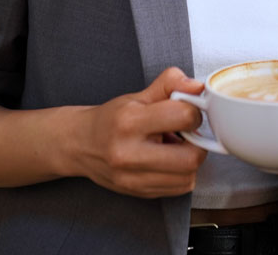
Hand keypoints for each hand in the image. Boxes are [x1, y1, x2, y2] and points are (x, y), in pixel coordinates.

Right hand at [67, 67, 207, 197]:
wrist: (80, 145)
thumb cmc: (111, 119)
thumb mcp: (139, 95)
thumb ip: (170, 85)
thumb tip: (197, 87)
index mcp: (130, 122)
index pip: (183, 117)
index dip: (194, 112)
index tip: (188, 112)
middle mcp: (129, 154)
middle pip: (190, 157)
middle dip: (197, 143)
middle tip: (188, 134)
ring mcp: (133, 178)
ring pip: (188, 177)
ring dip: (190, 161)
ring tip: (175, 148)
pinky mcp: (139, 193)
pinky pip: (179, 189)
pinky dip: (182, 175)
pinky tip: (168, 162)